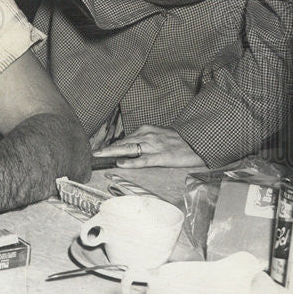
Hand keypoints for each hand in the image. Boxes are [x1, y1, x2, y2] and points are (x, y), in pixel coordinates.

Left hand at [91, 126, 205, 168]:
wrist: (199, 141)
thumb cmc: (179, 140)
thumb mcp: (159, 135)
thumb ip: (145, 139)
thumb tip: (131, 146)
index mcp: (146, 130)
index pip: (125, 139)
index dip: (111, 145)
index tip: (98, 150)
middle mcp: (147, 136)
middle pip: (123, 143)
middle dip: (107, 148)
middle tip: (93, 153)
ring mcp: (154, 146)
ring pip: (129, 149)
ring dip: (113, 153)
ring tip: (100, 156)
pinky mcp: (162, 156)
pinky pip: (143, 160)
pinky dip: (131, 162)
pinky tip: (120, 163)